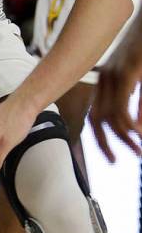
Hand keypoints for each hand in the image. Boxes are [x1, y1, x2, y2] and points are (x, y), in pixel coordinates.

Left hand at [90, 23, 141, 160]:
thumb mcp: (139, 74)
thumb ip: (136, 100)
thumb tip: (136, 127)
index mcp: (107, 78)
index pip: (95, 113)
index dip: (99, 139)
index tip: (110, 158)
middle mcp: (106, 77)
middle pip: (96, 118)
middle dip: (104, 144)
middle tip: (115, 162)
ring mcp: (116, 73)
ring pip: (110, 116)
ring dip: (124, 138)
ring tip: (138, 152)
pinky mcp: (129, 70)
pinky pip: (122, 103)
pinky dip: (129, 124)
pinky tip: (139, 135)